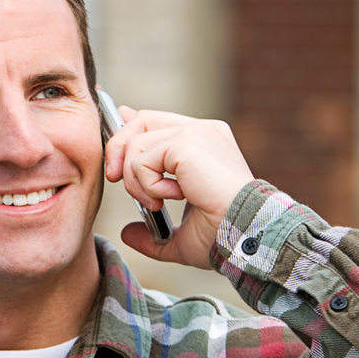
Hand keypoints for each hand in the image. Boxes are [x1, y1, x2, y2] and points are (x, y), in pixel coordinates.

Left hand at [104, 106, 254, 268]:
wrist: (244, 236)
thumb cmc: (222, 237)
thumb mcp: (179, 236)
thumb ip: (152, 231)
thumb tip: (127, 233)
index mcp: (204, 143)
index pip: (156, 121)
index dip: (129, 129)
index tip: (114, 151)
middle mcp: (202, 131)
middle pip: (140, 120)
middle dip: (118, 150)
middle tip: (114, 180)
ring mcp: (195, 133)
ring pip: (136, 142)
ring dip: (135, 180)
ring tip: (156, 204)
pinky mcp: (186, 142)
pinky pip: (142, 158)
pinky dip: (146, 184)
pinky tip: (172, 198)